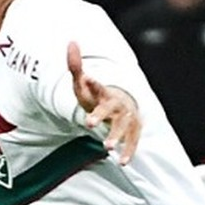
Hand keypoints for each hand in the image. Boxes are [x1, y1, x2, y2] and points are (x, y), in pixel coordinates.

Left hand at [67, 41, 140, 162]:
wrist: (121, 105)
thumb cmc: (97, 96)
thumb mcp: (83, 83)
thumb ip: (75, 66)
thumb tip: (71, 42)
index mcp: (104, 91)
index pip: (98, 86)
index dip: (93, 83)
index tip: (86, 80)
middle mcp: (117, 104)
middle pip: (110, 109)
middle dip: (101, 116)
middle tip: (88, 124)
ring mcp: (127, 118)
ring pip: (123, 127)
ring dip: (115, 136)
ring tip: (106, 147)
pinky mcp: (134, 131)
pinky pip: (132, 142)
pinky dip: (128, 151)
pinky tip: (122, 162)